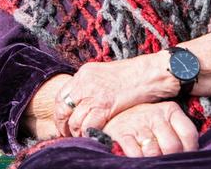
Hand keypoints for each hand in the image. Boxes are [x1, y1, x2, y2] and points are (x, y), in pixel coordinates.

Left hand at [53, 54, 176, 137]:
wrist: (151, 72)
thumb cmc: (133, 75)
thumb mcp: (106, 74)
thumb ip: (92, 85)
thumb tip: (83, 101)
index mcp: (84, 72)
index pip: (61, 94)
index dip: (59, 112)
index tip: (63, 121)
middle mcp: (85, 82)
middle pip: (62, 107)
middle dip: (62, 124)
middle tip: (67, 133)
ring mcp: (94, 94)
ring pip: (74, 119)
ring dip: (75, 132)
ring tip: (82, 137)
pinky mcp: (106, 105)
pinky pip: (89, 125)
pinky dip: (89, 134)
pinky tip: (93, 136)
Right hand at [103, 101, 198, 156]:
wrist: (116, 112)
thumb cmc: (148, 121)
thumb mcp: (165, 120)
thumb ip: (179, 133)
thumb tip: (191, 154)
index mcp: (170, 110)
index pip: (189, 134)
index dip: (190, 150)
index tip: (185, 157)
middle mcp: (155, 115)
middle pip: (172, 146)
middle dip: (172, 158)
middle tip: (168, 161)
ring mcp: (138, 124)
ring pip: (154, 152)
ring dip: (155, 160)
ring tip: (154, 159)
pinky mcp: (122, 133)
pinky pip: (136, 154)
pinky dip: (140, 160)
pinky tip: (142, 159)